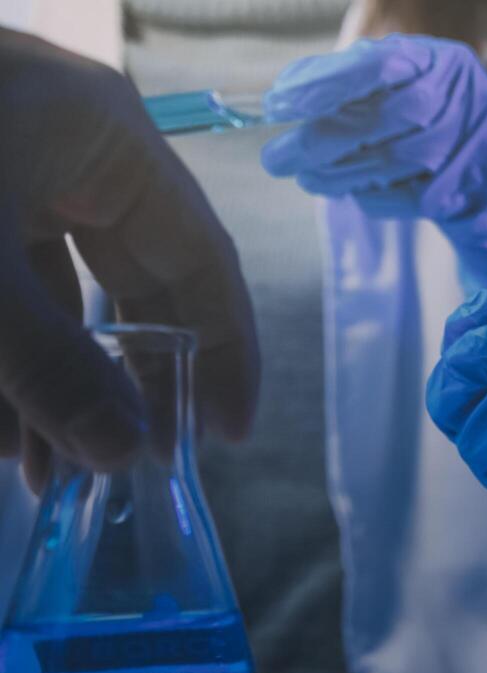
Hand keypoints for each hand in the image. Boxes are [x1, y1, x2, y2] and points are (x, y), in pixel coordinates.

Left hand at [0, 29, 258, 486]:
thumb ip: (48, 368)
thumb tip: (122, 457)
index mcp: (104, 140)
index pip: (199, 257)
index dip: (222, 349)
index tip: (222, 436)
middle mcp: (66, 148)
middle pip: (129, 281)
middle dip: (124, 383)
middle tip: (134, 468)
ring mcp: (4, 165)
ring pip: (54, 293)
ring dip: (52, 387)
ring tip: (44, 477)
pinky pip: (0, 286)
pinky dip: (2, 358)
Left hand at [261, 35, 486, 284]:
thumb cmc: (440, 123)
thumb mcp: (404, 87)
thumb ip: (353, 83)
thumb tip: (286, 92)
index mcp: (438, 60)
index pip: (374, 66)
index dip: (322, 85)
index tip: (277, 106)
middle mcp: (459, 96)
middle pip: (378, 119)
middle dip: (319, 141)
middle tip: (276, 158)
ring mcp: (469, 145)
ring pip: (389, 162)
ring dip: (338, 175)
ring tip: (307, 179)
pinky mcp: (471, 189)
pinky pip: (407, 197)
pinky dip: (373, 198)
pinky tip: (354, 193)